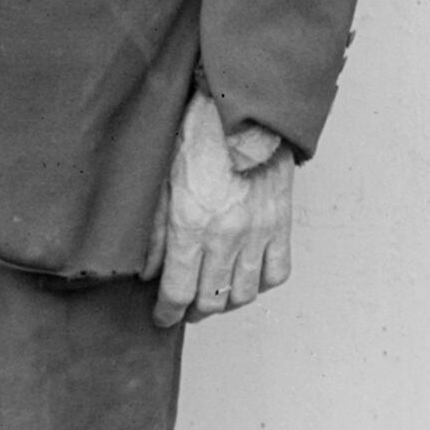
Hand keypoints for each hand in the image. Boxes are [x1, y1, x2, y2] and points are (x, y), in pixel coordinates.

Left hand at [145, 91, 297, 328]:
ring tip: (215, 295)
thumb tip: (148, 273)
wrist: (245, 113)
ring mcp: (258, 231)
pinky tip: (247, 277)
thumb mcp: (160, 183)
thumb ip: (154, 234)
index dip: (166, 313)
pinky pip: (277, 271)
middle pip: (211, 300)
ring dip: (226, 302)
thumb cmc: (198, 139)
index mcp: (191, 227)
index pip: (177, 293)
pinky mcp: (281, 223)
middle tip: (185, 307)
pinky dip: (261, 283)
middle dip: (194, 311)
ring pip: (244, 293)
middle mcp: (227, 236)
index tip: (162, 316)